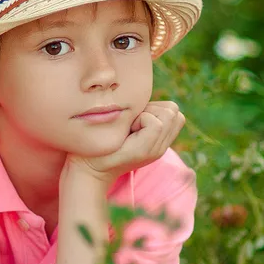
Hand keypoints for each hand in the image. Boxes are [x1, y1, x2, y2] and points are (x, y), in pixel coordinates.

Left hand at [66, 101, 184, 184]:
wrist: (89, 168)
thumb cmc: (102, 143)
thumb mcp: (126, 125)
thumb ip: (142, 114)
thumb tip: (143, 95)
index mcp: (158, 140)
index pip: (174, 111)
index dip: (156, 108)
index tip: (135, 120)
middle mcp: (161, 146)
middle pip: (174, 110)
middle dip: (152, 109)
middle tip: (131, 124)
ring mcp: (156, 150)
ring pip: (168, 114)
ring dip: (146, 114)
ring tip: (129, 128)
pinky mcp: (146, 151)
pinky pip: (156, 123)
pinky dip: (141, 120)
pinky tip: (127, 132)